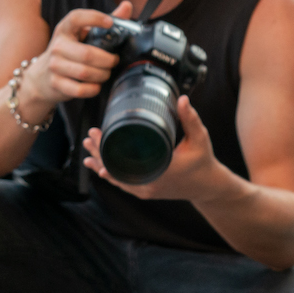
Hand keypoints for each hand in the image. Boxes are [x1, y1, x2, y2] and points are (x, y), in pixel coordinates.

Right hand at [20, 0, 133, 115]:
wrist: (42, 76)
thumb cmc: (69, 52)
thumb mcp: (82, 35)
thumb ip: (104, 22)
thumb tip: (127, 6)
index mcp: (65, 29)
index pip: (76, 18)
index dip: (94, 18)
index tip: (110, 23)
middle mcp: (57, 46)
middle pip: (87, 54)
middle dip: (107, 60)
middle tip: (114, 61)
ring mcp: (54, 65)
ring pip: (85, 73)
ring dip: (102, 75)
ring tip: (106, 73)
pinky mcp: (55, 83)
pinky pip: (80, 89)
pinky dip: (93, 89)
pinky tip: (95, 85)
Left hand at [82, 95, 225, 202]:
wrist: (206, 186)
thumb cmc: (203, 160)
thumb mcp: (199, 138)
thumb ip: (189, 119)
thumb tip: (182, 99)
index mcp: (161, 169)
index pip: (125, 158)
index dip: (107, 147)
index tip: (97, 133)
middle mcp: (150, 182)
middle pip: (116, 168)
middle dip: (99, 151)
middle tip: (90, 136)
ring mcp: (146, 190)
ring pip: (117, 178)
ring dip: (100, 164)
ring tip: (87, 149)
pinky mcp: (145, 193)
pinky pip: (124, 185)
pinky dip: (110, 175)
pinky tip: (98, 168)